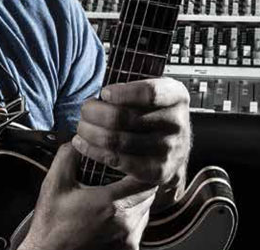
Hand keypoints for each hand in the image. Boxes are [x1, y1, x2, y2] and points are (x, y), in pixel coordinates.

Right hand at [17, 143, 156, 249]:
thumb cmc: (51, 223)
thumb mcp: (54, 183)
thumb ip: (68, 155)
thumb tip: (81, 138)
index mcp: (110, 203)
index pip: (144, 178)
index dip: (139, 166)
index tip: (128, 160)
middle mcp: (125, 222)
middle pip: (149, 193)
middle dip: (138, 180)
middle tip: (122, 173)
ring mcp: (128, 239)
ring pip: (146, 209)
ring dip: (136, 198)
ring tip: (117, 192)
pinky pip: (140, 227)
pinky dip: (133, 217)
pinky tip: (115, 213)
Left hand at [74, 77, 190, 203]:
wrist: (174, 148)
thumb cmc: (152, 113)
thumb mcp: (151, 93)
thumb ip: (130, 88)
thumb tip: (99, 95)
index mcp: (177, 96)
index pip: (149, 92)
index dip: (122, 93)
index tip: (103, 93)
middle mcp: (177, 123)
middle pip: (124, 117)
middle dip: (95, 112)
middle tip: (84, 110)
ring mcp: (170, 150)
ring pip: (117, 140)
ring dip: (90, 132)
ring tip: (81, 127)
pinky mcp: (158, 172)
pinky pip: (118, 161)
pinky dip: (93, 151)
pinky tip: (82, 143)